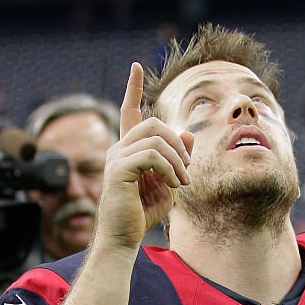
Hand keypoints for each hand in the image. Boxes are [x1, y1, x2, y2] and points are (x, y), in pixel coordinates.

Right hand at [94, 62, 192, 249]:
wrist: (123, 239)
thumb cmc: (143, 214)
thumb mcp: (169, 184)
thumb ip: (178, 160)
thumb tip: (188, 134)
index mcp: (128, 150)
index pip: (130, 112)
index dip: (132, 88)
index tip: (136, 66)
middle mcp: (119, 149)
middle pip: (154, 124)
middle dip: (178, 144)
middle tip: (187, 171)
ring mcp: (116, 157)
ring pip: (156, 138)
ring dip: (177, 160)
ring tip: (182, 182)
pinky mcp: (119, 170)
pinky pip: (152, 155)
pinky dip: (170, 168)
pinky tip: (174, 185)